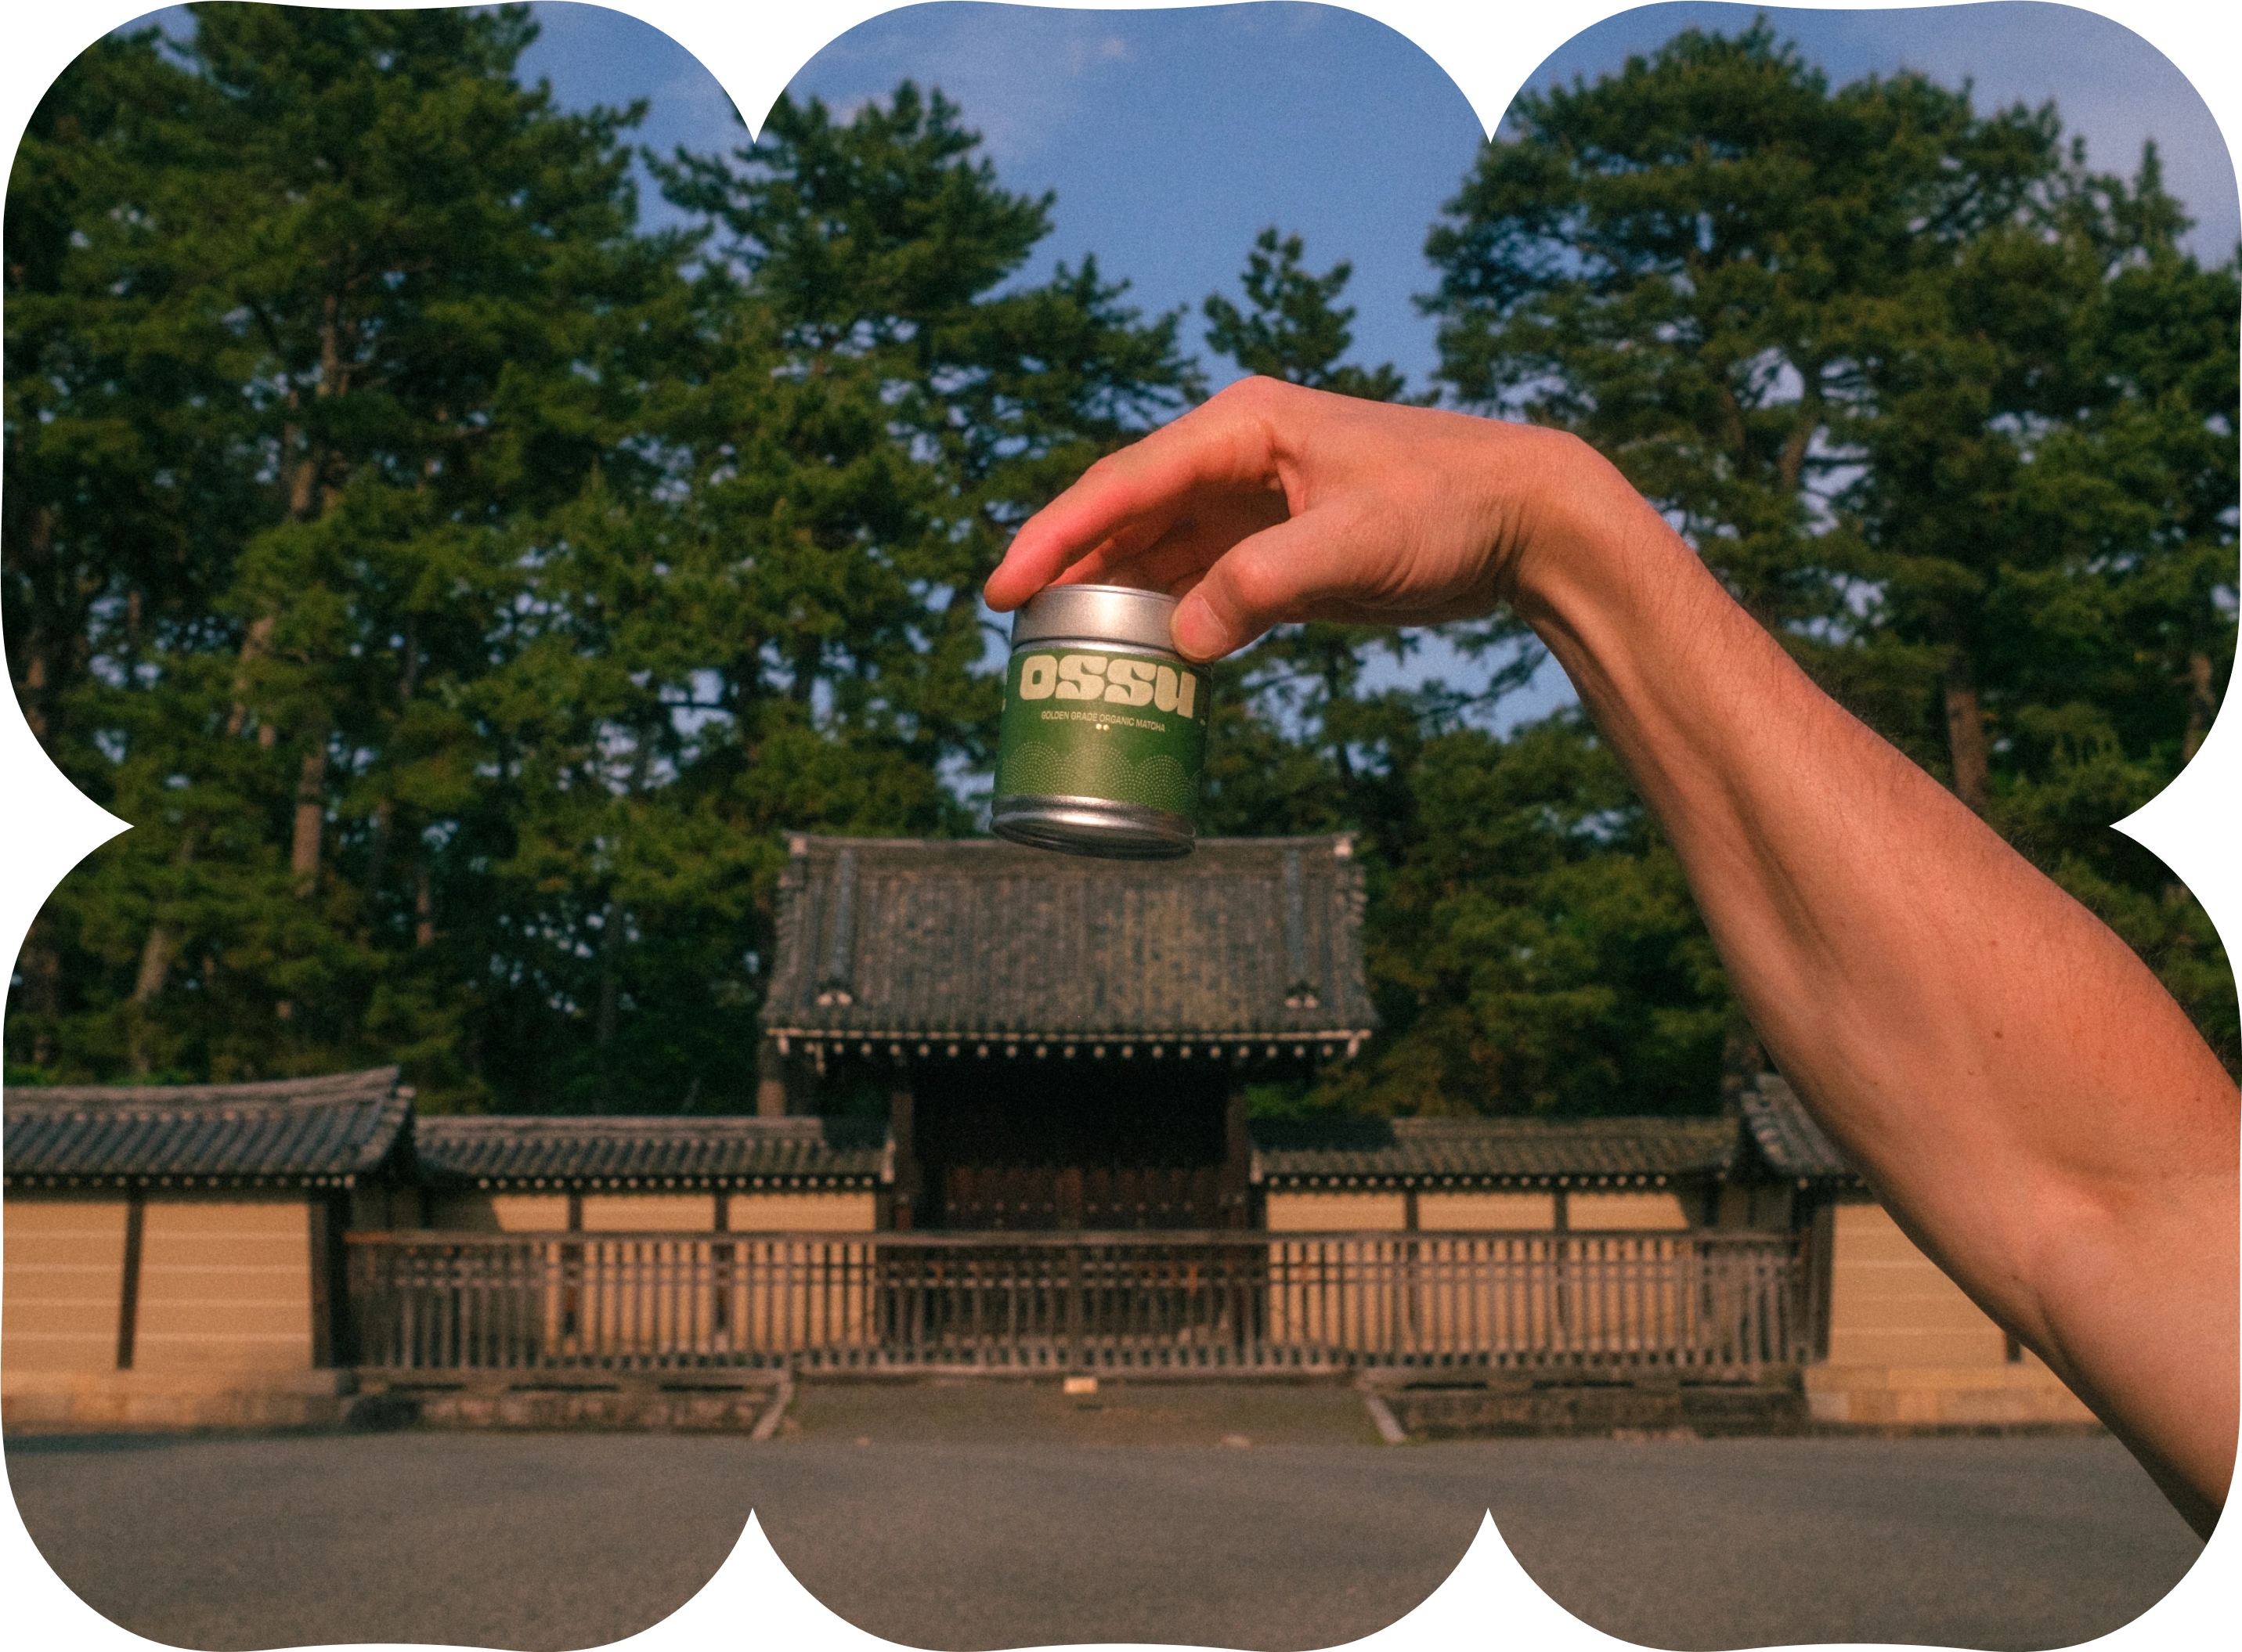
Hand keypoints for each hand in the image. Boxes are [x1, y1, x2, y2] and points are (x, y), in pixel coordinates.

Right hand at [983, 376, 1603, 660]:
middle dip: (1068, 573)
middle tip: (1010, 633)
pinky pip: (1199, 585)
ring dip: (1113, 601)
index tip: (1001, 590)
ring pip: (1157, 554)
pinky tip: (1138, 664)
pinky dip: (1166, 621)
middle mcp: (1236, 458)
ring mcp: (1255, 505)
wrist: (1525, 518)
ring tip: (1059, 656)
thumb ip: (1261, 586)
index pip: (1124, 484)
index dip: (1055, 537)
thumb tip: (1178, 640)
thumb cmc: (1447, 507)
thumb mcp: (1354, 544)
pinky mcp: (1279, 550)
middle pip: (1126, 517)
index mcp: (1242, 427)